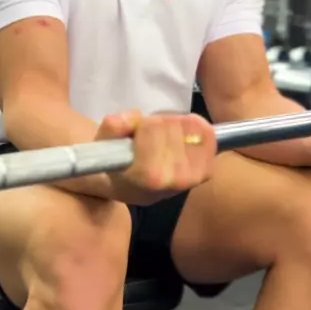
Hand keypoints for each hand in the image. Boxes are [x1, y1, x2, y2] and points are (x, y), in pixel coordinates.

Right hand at [94, 109, 216, 204]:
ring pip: (190, 127)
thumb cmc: (115, 166)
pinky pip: (208, 137)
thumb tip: (128, 119)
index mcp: (147, 175)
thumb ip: (112, 128)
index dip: (144, 125)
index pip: (153, 128)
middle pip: (172, 125)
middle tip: (150, 135)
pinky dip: (196, 130)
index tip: (136, 133)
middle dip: (160, 124)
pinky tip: (182, 136)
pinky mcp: (205, 172)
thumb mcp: (102, 145)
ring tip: (164, 138)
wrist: (130, 190)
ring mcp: (193, 177)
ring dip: (177, 125)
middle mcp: (173, 179)